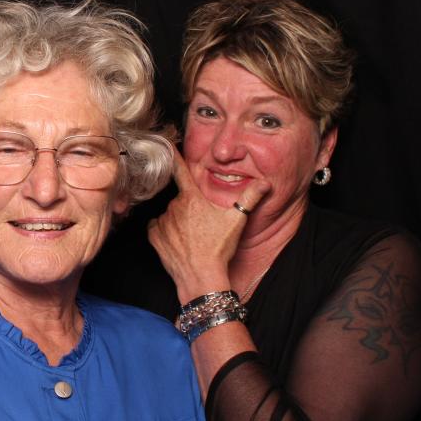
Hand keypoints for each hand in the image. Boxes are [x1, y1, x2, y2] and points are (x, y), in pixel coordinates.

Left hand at [147, 150, 268, 301]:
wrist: (201, 277)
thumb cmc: (219, 248)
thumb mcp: (238, 220)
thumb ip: (250, 197)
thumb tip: (265, 182)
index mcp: (192, 199)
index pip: (180, 171)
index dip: (173, 156)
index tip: (166, 144)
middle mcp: (174, 207)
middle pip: (180, 199)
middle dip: (189, 207)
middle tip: (202, 224)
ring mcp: (162, 222)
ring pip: (169, 214)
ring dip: (177, 220)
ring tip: (192, 235)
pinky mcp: (154, 237)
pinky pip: (158, 228)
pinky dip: (165, 232)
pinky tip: (178, 241)